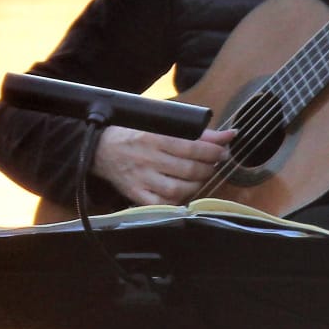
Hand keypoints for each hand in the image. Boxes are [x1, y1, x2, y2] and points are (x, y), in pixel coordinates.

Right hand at [91, 124, 236, 205]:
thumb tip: (229, 136)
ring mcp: (141, 178)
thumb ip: (195, 131)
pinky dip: (177, 200)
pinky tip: (182, 191)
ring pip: (178, 189)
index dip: (213, 152)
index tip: (221, 152)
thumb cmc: (134, 133)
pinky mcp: (135, 193)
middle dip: (209, 168)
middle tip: (213, 164)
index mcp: (154, 136)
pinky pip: (161, 204)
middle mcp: (147, 158)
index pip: (192, 147)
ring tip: (199, 177)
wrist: (99, 148)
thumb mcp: (161, 124)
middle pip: (189, 169)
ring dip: (197, 185)